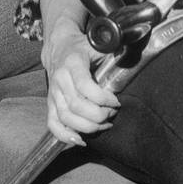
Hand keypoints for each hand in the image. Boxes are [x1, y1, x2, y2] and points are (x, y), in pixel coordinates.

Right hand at [42, 4, 119, 145]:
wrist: (59, 47)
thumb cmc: (83, 47)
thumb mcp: (97, 44)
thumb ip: (112, 52)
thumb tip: (132, 58)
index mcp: (72, 63)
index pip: (85, 87)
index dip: (103, 99)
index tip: (116, 101)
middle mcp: (59, 79)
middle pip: (76, 106)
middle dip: (98, 115)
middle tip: (112, 114)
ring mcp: (52, 93)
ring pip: (66, 117)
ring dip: (87, 127)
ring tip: (104, 124)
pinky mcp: (49, 103)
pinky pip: (53, 124)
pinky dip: (65, 136)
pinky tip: (81, 139)